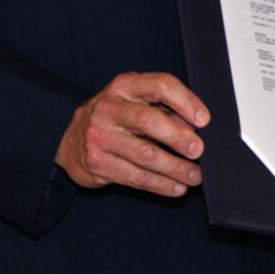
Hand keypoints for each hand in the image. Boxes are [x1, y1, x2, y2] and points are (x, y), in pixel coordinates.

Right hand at [55, 72, 209, 195]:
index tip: (204, 120)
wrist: (69, 141)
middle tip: (199, 150)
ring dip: (175, 168)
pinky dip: (160, 184)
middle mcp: (109, 108)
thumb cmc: (116, 118)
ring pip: (144, 155)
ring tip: (195, 176)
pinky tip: (177, 187)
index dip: (185, 101)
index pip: (160, 85)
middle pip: (149, 121)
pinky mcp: (97, 163)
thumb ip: (166, 110)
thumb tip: (198, 127)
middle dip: (178, 137)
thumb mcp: (136, 103)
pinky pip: (135, 177)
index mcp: (125, 86)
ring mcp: (100, 136)